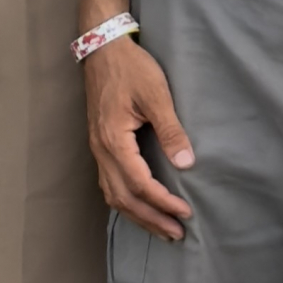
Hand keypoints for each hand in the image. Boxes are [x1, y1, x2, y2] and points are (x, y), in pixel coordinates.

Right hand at [82, 37, 195, 239]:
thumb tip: (186, 163)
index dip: (163, 202)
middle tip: (177, 234)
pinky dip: (125, 201)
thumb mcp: (155, 94)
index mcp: (114, 139)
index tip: (186, 212)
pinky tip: (139, 206)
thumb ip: (170, 130)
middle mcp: (101, 150)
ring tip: (161, 228)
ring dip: (138, 215)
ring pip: (113, 194)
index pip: (139, 184)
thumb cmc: (130, 68)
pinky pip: (109, 183)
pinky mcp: (99, 144)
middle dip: (151, 219)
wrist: (102, 48)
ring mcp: (97, 148)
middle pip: (123, 197)